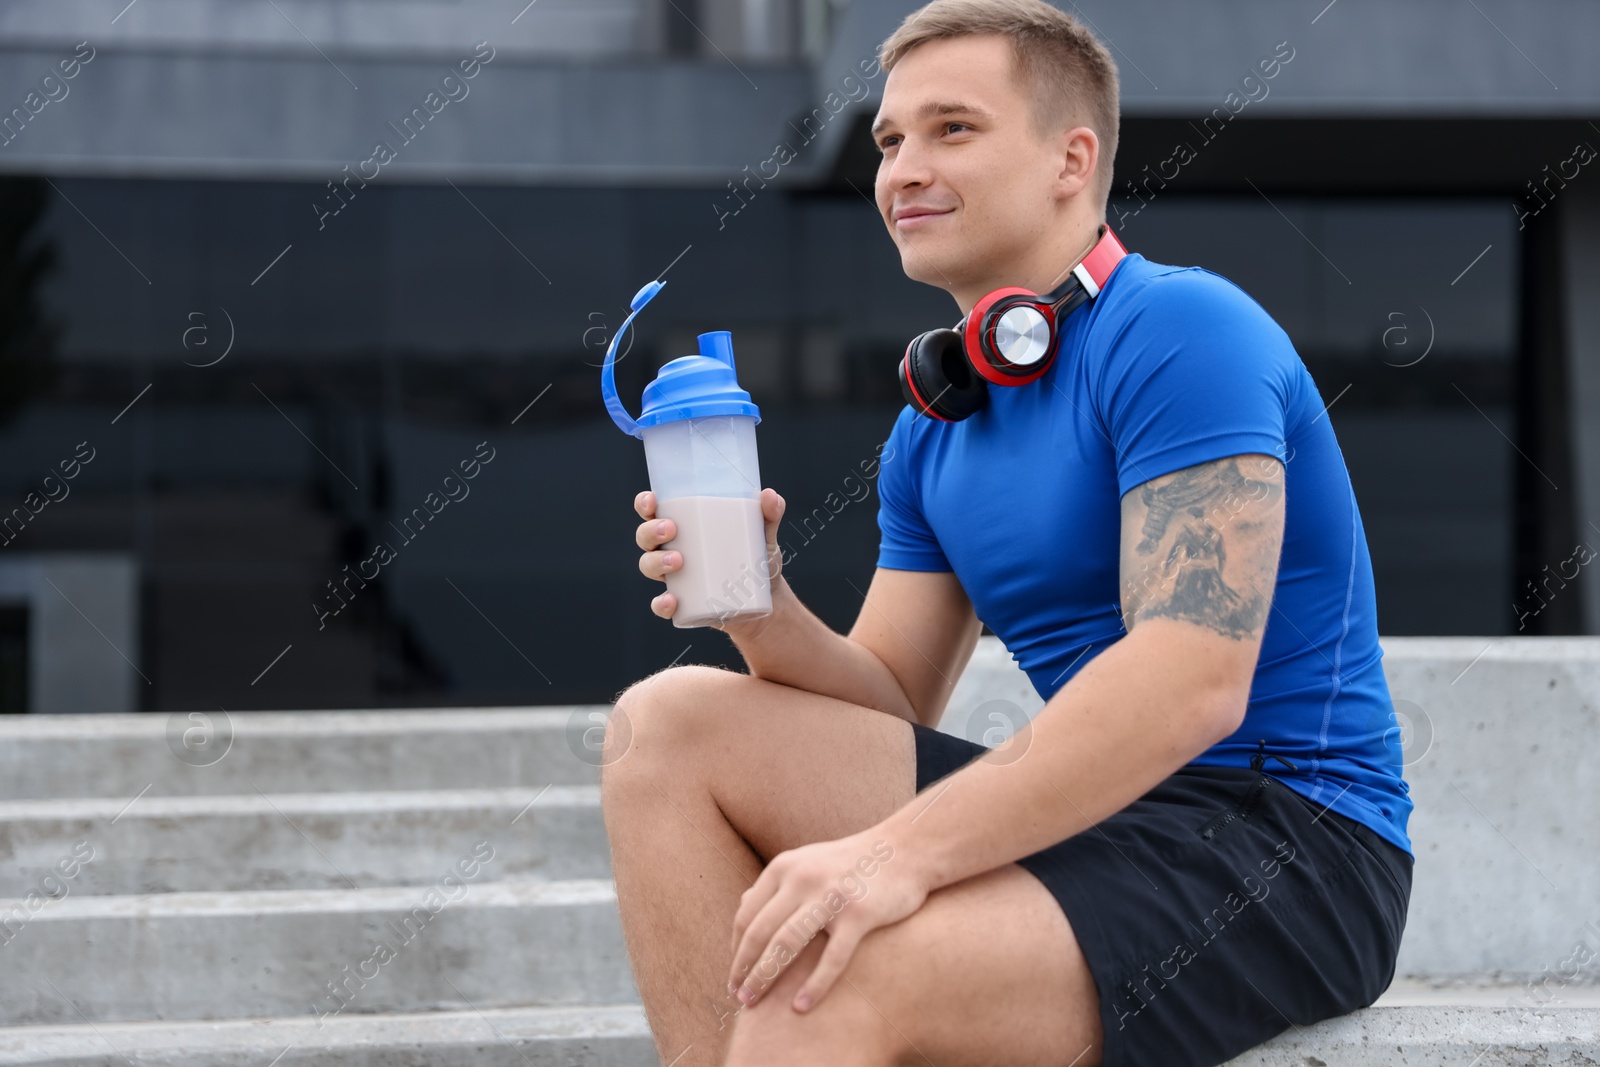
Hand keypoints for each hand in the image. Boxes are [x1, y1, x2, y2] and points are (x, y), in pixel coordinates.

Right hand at [634, 488, 786, 622]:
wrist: (767, 601)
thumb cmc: (757, 559)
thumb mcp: (763, 536)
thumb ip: (768, 515)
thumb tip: (771, 495)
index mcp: (684, 526)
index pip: (654, 510)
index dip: (645, 503)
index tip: (653, 499)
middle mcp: (671, 549)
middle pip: (645, 537)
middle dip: (650, 531)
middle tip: (671, 529)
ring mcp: (674, 578)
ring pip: (648, 566)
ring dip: (655, 562)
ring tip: (678, 561)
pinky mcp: (682, 603)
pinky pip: (661, 604)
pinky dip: (662, 604)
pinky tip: (672, 600)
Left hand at [726, 829, 923, 1013]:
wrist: (906, 850)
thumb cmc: (852, 863)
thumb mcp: (808, 862)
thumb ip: (777, 884)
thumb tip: (742, 907)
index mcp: (785, 867)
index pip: (747, 915)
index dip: (736, 949)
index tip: (734, 976)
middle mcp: (802, 878)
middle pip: (760, 931)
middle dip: (743, 968)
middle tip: (738, 997)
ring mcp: (831, 895)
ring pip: (786, 944)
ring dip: (765, 977)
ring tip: (753, 1004)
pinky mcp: (860, 914)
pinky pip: (831, 957)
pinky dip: (813, 985)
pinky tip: (800, 1007)